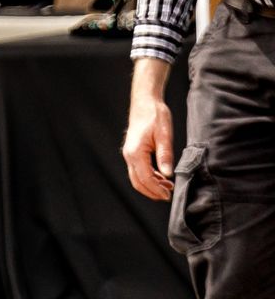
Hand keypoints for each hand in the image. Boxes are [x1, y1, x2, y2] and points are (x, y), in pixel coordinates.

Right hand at [122, 63, 175, 200]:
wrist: (144, 102)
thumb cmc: (155, 115)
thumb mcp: (165, 135)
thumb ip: (165, 155)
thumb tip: (167, 175)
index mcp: (135, 152)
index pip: (145, 178)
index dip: (156, 189)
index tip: (169, 196)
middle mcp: (129, 155)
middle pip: (137, 182)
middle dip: (152, 191)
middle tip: (168, 196)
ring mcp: (129, 154)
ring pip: (137, 177)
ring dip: (151, 185)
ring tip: (168, 187)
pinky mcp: (133, 152)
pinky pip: (138, 170)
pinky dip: (149, 177)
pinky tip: (161, 177)